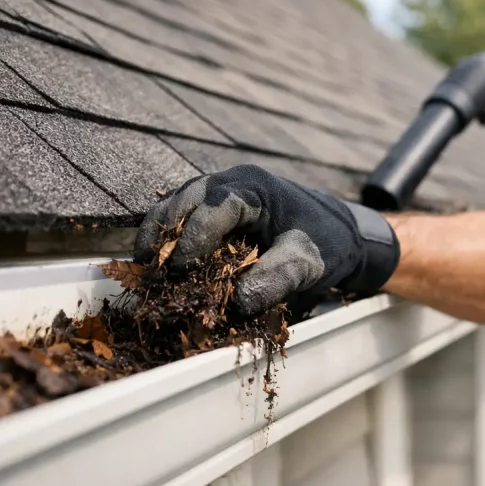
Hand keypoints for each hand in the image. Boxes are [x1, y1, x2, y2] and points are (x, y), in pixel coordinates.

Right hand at [133, 164, 400, 315]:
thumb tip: (238, 301)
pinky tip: (160, 268)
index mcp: (253, 188)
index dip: (192, 238)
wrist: (340, 233)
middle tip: (147, 271)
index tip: (178, 271)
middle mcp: (230, 184)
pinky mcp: (215, 212)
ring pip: (176, 208)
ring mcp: (219, 194)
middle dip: (161, 235)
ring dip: (158, 238)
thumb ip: (278, 279)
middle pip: (182, 201)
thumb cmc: (327, 243)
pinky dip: (168, 241)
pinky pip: (183, 221)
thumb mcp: (310, 263)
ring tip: (144, 271)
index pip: (212, 206)